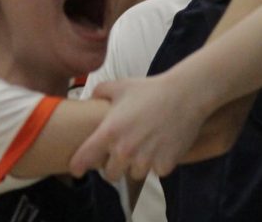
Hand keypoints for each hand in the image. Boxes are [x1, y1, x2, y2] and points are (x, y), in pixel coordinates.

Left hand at [68, 71, 197, 182]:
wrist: (185, 95)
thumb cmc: (149, 89)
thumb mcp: (119, 86)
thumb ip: (98, 92)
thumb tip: (88, 99)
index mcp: (109, 132)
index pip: (85, 158)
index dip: (78, 166)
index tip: (76, 170)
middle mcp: (125, 150)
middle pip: (111, 174)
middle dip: (113, 167)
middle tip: (120, 155)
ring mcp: (146, 160)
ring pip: (134, 174)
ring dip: (136, 166)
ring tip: (143, 147)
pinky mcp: (165, 165)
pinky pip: (155, 172)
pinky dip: (157, 164)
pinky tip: (160, 147)